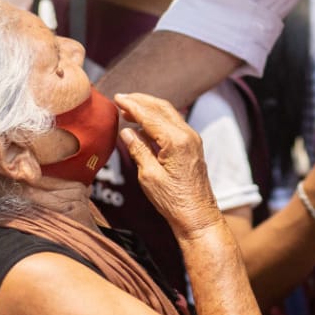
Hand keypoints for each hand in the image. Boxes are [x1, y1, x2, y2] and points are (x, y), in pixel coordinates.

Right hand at [115, 93, 221, 238]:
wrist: (197, 216)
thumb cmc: (173, 201)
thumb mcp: (149, 176)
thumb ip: (138, 150)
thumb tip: (127, 131)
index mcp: (176, 141)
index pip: (150, 115)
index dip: (132, 105)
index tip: (117, 98)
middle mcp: (188, 135)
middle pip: (162, 107)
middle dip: (141, 101)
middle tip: (122, 99)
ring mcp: (192, 140)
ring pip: (169, 114)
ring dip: (149, 109)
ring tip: (129, 110)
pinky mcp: (192, 147)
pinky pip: (173, 125)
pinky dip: (158, 120)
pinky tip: (144, 125)